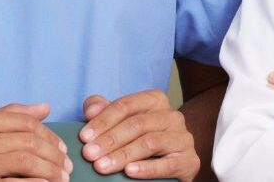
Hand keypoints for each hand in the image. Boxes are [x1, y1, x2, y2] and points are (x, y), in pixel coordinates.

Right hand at [0, 103, 71, 181]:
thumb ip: (11, 115)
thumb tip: (45, 108)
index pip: (25, 122)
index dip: (49, 135)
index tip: (62, 148)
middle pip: (29, 142)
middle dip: (55, 155)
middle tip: (68, 166)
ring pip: (27, 163)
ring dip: (51, 172)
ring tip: (62, 179)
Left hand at [79, 90, 197, 180]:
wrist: (173, 163)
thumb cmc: (141, 139)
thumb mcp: (122, 121)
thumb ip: (104, 109)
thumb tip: (90, 110)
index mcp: (155, 100)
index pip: (125, 106)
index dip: (103, 120)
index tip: (84, 136)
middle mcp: (172, 116)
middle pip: (136, 124)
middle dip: (109, 140)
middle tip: (88, 154)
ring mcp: (183, 138)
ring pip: (149, 143)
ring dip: (122, 155)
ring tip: (101, 166)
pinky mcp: (189, 161)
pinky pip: (167, 165)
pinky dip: (146, 169)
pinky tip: (129, 172)